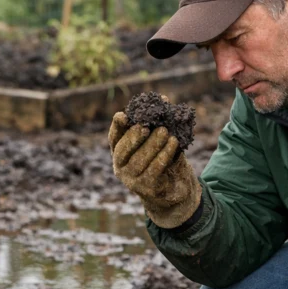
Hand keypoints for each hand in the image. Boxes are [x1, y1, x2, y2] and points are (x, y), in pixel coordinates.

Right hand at [109, 111, 201, 228]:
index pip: (114, 138)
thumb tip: (164, 99)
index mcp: (120, 153)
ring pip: (139, 160)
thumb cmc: (163, 160)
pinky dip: (164, 155)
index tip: (123, 116)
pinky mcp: (147, 188)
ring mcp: (132, 180)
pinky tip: (173, 144)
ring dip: (153, 144)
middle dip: (134, 136)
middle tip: (146, 125)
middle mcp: (121, 167)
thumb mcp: (159, 140)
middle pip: (123, 150)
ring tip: (165, 132)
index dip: (117, 127)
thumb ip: (158, 122)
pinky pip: (154, 169)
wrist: (173, 189)